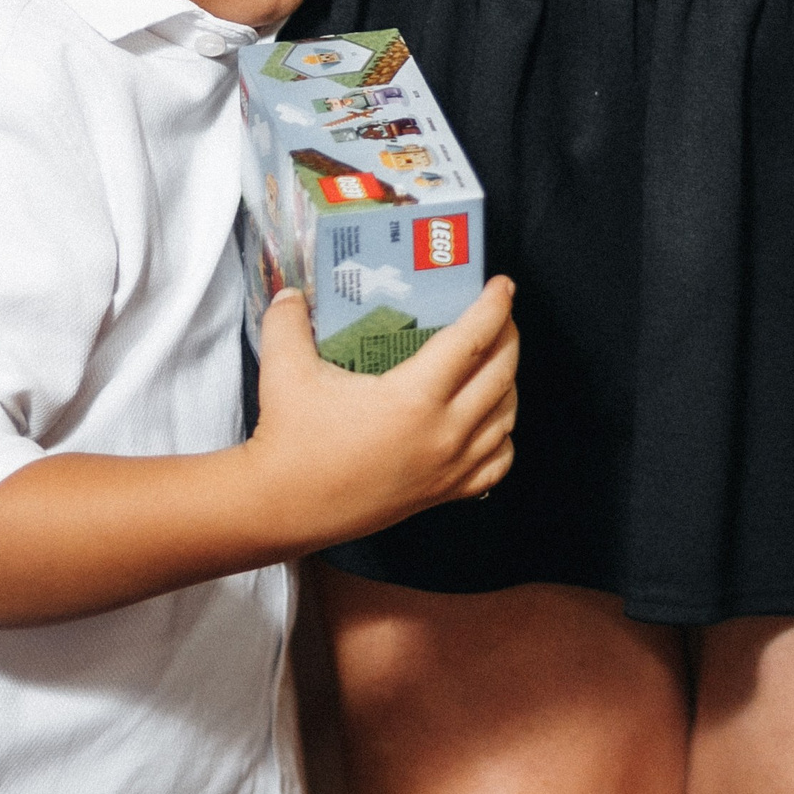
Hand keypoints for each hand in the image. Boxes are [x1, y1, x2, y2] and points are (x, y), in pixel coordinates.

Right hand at [242, 277, 517, 547]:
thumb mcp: (284, 369)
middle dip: (508, 336)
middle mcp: (442, 433)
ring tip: (495, 359)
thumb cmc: (290, 439)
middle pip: (500, 374)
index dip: (494, 307)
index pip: (472, 341)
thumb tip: (292, 293)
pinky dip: (502, 435)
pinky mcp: (441, 494)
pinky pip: (496, 463)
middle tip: (500, 314)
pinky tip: (491, 421)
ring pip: (505, 417)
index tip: (502, 285)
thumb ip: (288, 321)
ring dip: (508, 382)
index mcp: (413, 397)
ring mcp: (448, 468)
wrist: (284, 507)